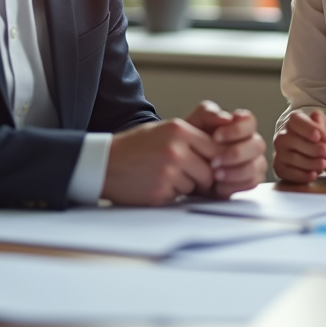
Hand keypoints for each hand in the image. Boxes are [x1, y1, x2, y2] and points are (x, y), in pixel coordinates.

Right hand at [101, 118, 219, 204]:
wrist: (103, 163)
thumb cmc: (135, 147)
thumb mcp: (164, 131)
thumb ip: (192, 140)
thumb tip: (221, 157)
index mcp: (179, 130)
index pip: (216, 149)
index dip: (217, 161)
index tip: (212, 166)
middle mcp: (176, 149)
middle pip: (211, 171)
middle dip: (204, 177)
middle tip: (188, 174)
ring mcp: (168, 172)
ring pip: (196, 185)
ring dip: (186, 186)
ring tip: (164, 175)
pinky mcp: (160, 191)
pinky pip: (179, 196)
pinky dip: (172, 193)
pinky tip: (155, 183)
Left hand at [184, 101, 266, 198]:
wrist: (180, 166)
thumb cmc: (189, 141)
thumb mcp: (193, 123)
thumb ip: (208, 114)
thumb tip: (226, 118)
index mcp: (239, 125)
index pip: (250, 122)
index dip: (236, 130)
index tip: (215, 137)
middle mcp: (250, 142)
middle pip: (257, 145)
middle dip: (236, 153)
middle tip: (214, 161)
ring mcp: (253, 161)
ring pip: (257, 166)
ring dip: (236, 171)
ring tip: (215, 175)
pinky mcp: (250, 180)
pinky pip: (252, 183)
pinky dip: (235, 185)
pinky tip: (219, 186)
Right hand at [272, 110, 325, 182]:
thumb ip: (322, 128)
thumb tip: (313, 115)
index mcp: (302, 123)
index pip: (295, 120)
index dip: (305, 128)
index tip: (318, 136)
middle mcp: (289, 135)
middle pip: (288, 139)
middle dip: (309, 148)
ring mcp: (284, 152)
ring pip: (287, 157)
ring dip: (308, 162)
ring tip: (324, 164)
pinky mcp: (284, 168)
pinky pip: (285, 172)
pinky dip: (301, 175)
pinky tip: (313, 175)